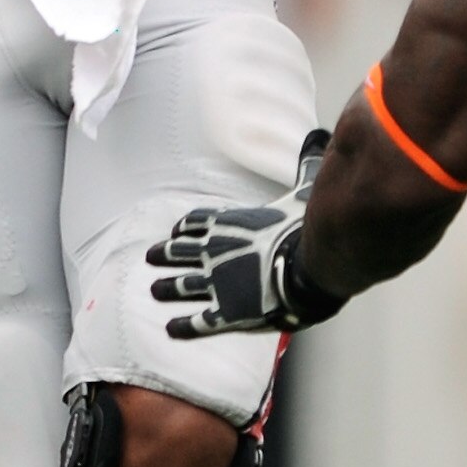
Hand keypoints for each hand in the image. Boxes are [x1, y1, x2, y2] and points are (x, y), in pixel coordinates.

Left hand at [148, 131, 338, 338]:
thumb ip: (305, 166)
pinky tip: (171, 329)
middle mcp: (215, 252)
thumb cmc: (306, 230)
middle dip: (165, 253)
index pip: (198, 221)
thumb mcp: (303, 191)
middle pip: (180, 251)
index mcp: (230, 224)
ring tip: (155, 290)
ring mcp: (217, 284)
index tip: (177, 230)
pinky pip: (198, 322)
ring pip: (182, 286)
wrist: (306, 270)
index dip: (186, 226)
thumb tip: (316, 137)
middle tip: (150, 256)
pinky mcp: (225, 313)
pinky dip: (183, 327)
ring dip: (167, 288)